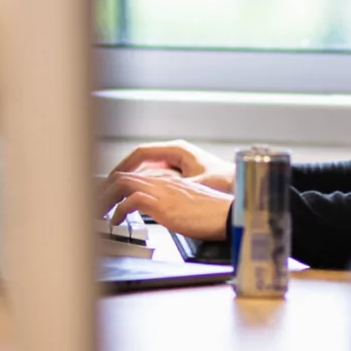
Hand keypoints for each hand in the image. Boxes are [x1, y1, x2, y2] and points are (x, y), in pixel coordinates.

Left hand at [102, 171, 231, 240]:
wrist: (229, 215)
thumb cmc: (214, 214)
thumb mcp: (189, 205)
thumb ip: (173, 203)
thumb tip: (162, 212)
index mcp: (170, 181)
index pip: (135, 175)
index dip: (115, 185)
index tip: (105, 198)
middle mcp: (163, 182)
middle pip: (123, 176)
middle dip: (103, 190)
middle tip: (93, 205)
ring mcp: (162, 191)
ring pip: (122, 184)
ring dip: (105, 198)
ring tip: (98, 213)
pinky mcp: (162, 204)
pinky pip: (130, 200)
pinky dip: (118, 210)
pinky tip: (116, 221)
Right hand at [109, 139, 235, 193]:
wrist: (243, 186)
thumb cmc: (226, 181)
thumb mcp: (196, 184)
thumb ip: (172, 188)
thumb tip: (149, 194)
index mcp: (177, 150)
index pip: (141, 153)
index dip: (123, 166)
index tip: (110, 179)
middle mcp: (176, 154)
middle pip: (141, 162)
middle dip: (123, 175)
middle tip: (108, 190)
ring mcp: (178, 163)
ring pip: (148, 170)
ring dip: (133, 182)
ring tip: (117, 196)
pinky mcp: (181, 174)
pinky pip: (156, 178)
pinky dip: (144, 186)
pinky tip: (137, 199)